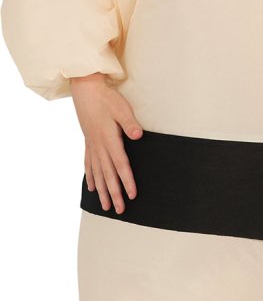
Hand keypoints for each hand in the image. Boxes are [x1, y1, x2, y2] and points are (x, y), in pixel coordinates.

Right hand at [70, 73, 143, 214]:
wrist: (85, 90)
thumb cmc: (106, 98)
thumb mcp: (121, 108)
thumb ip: (129, 123)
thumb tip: (138, 135)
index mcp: (109, 140)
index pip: (120, 165)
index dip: (126, 181)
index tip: (132, 195)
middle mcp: (99, 146)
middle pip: (108, 175)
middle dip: (114, 194)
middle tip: (119, 210)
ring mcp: (92, 146)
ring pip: (97, 173)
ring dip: (102, 191)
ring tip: (105, 206)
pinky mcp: (88, 143)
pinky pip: (89, 165)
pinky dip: (91, 178)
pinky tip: (92, 188)